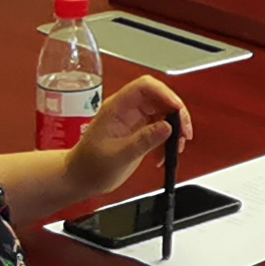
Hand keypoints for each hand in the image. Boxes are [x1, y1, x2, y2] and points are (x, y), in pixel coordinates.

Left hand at [54, 74, 193, 205]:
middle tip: (184, 132)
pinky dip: (167, 141)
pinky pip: (161, 129)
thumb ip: (143, 141)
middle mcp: (127, 110)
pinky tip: (163, 155)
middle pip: (159, 98)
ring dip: (174, 129)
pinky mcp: (139, 132)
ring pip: (163, 113)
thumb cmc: (88, 166)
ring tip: (176, 146)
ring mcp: (134, 121)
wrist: (80, 178)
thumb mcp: (118, 156)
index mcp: (117, 108)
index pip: (145, 87)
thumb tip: (166, 127)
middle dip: (176, 113)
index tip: (177, 110)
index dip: (164, 94)